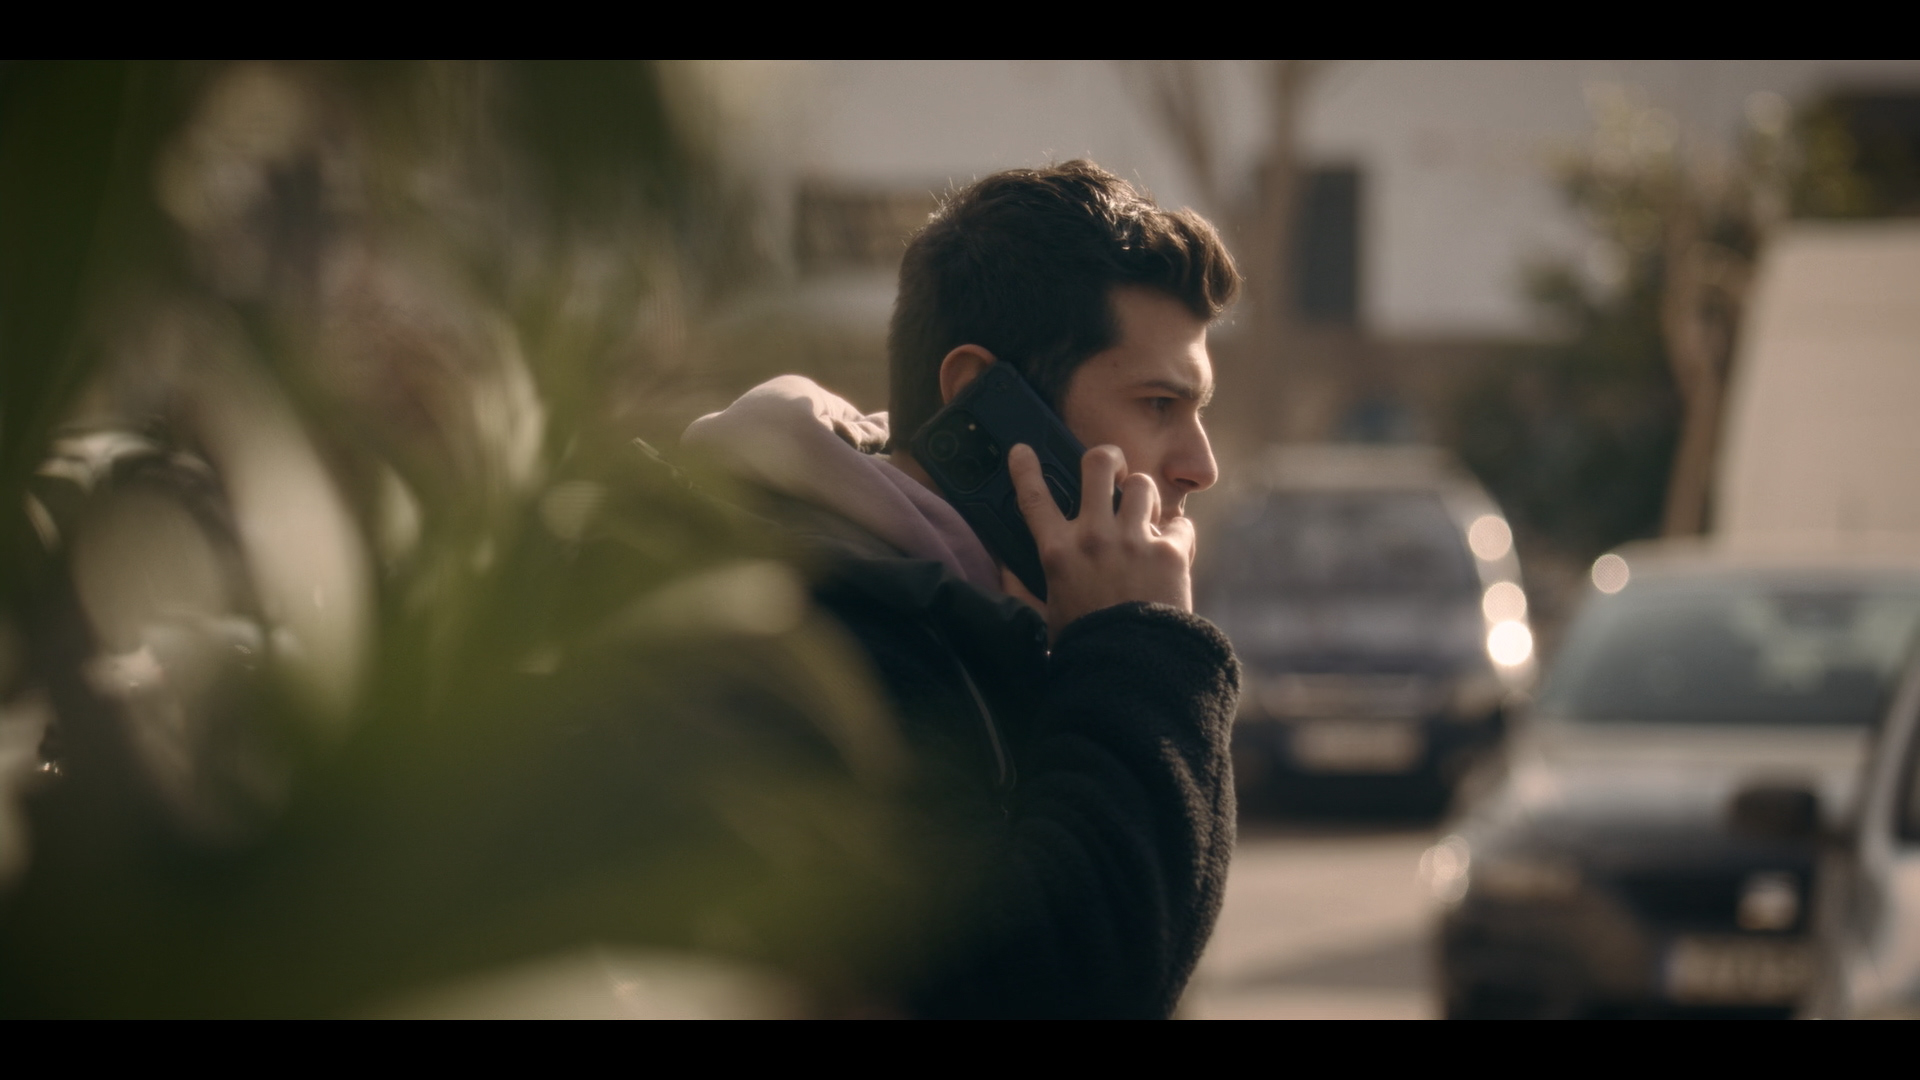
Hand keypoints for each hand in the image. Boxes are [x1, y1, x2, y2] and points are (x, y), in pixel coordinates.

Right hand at [1008, 442, 1194, 640]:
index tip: (1024, 450)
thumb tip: (1004, 565)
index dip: (1025, 468)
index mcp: (1058, 553)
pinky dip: (1176, 537)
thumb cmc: (1086, 645)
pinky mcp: (1169, 552)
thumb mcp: (1043, 617)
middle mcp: (1094, 537)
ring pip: (1142, 484)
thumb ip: (1020, 589)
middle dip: (1107, 458)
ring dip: (1144, 497)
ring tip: (1145, 516)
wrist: (1132, 670)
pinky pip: (1179, 524)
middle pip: (1098, 464)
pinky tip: (1172, 554)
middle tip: (1113, 470)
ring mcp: (1133, 540)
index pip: (1034, 498)